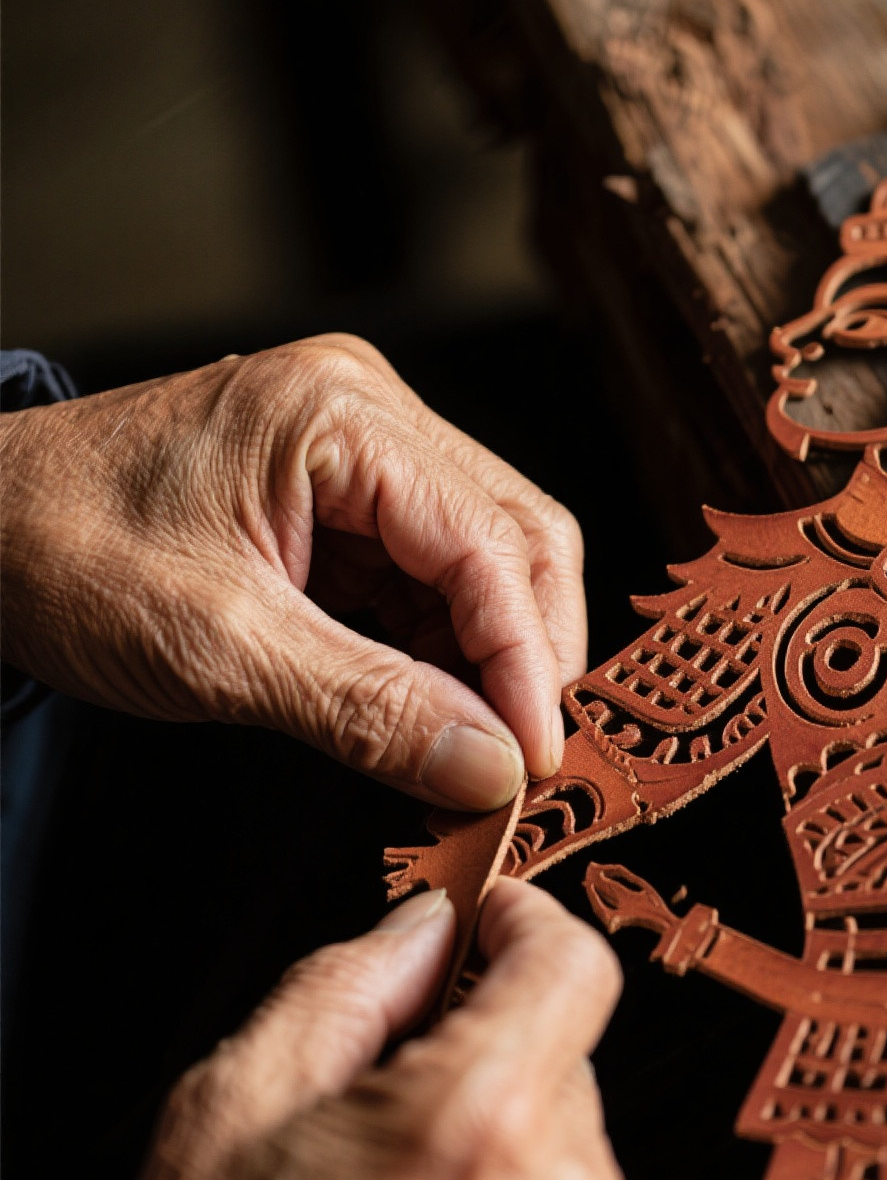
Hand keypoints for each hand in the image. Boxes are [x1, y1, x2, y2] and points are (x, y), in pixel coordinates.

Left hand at [0, 335, 585, 807]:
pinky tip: (436, 705)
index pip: (489, 544)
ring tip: (479, 744)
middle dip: (531, 653)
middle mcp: (372, 412)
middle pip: (517, 535)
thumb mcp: (216, 647)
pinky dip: (448, 648)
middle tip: (524, 757)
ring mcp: (364, 448)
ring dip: (494, 657)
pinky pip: (434, 573)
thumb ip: (367, 708)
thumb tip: (488, 766)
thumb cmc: (59, 552)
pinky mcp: (349, 493)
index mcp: (342, 416)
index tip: (534, 760)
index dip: (526, 661)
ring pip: (489, 557)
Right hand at [93, 879, 660, 1179]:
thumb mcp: (239, 1103)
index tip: (491, 919)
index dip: (526, 924)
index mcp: (478, 1125)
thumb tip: (434, 925)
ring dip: (503, 1143)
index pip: (573, 965)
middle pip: (564, 1055)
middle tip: (395, 1106)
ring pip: (568, 1142)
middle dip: (490, 1052)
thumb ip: (357, 979)